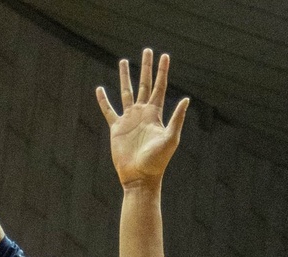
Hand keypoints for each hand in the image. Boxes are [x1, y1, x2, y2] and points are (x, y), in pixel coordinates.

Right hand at [96, 49, 188, 188]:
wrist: (140, 176)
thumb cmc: (158, 161)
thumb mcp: (171, 139)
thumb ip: (177, 118)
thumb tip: (187, 99)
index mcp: (156, 114)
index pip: (160, 87)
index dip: (163, 71)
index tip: (165, 56)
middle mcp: (142, 113)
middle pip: (144, 84)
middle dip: (146, 67)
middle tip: (147, 50)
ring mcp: (129, 120)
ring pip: (126, 92)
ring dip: (125, 76)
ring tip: (124, 61)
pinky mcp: (116, 128)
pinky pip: (109, 110)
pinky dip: (103, 100)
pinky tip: (100, 89)